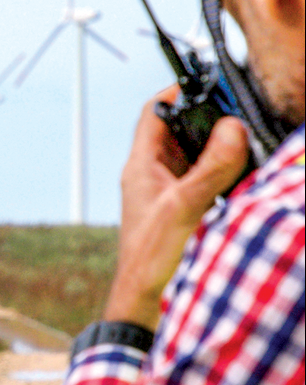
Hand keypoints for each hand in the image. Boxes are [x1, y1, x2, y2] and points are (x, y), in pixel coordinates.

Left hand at [104, 85, 248, 329]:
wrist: (143, 301)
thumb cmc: (150, 258)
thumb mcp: (183, 207)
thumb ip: (209, 169)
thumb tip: (231, 128)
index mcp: (141, 166)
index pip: (153, 113)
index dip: (176, 92)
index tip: (206, 83)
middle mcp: (150, 175)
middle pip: (179, 131)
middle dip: (207, 119)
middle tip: (238, 114)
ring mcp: (164, 192)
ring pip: (192, 156)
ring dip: (216, 148)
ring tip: (244, 142)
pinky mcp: (178, 210)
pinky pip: (200, 180)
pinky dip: (219, 173)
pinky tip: (239, 177)